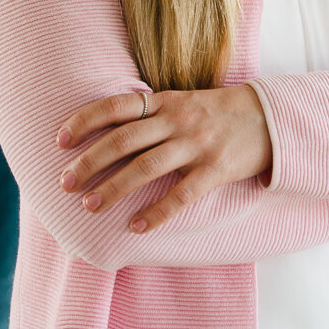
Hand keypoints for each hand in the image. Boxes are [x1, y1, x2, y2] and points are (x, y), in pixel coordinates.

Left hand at [56, 85, 271, 233]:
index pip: (117, 106)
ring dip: (115, 188)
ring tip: (90, 206)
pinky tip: (136, 227)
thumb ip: (151, 115)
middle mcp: (177, 120)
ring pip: (147, 167)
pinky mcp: (216, 169)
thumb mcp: (182, 102)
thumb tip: (106, 133)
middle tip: (65, 182)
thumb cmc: (217, 112)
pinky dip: (157, 212)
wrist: (268, 117)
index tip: (60, 140)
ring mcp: (197, 144)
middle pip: (125, 139)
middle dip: (91, 160)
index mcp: (166, 102)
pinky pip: (182, 194)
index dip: (86, 120)